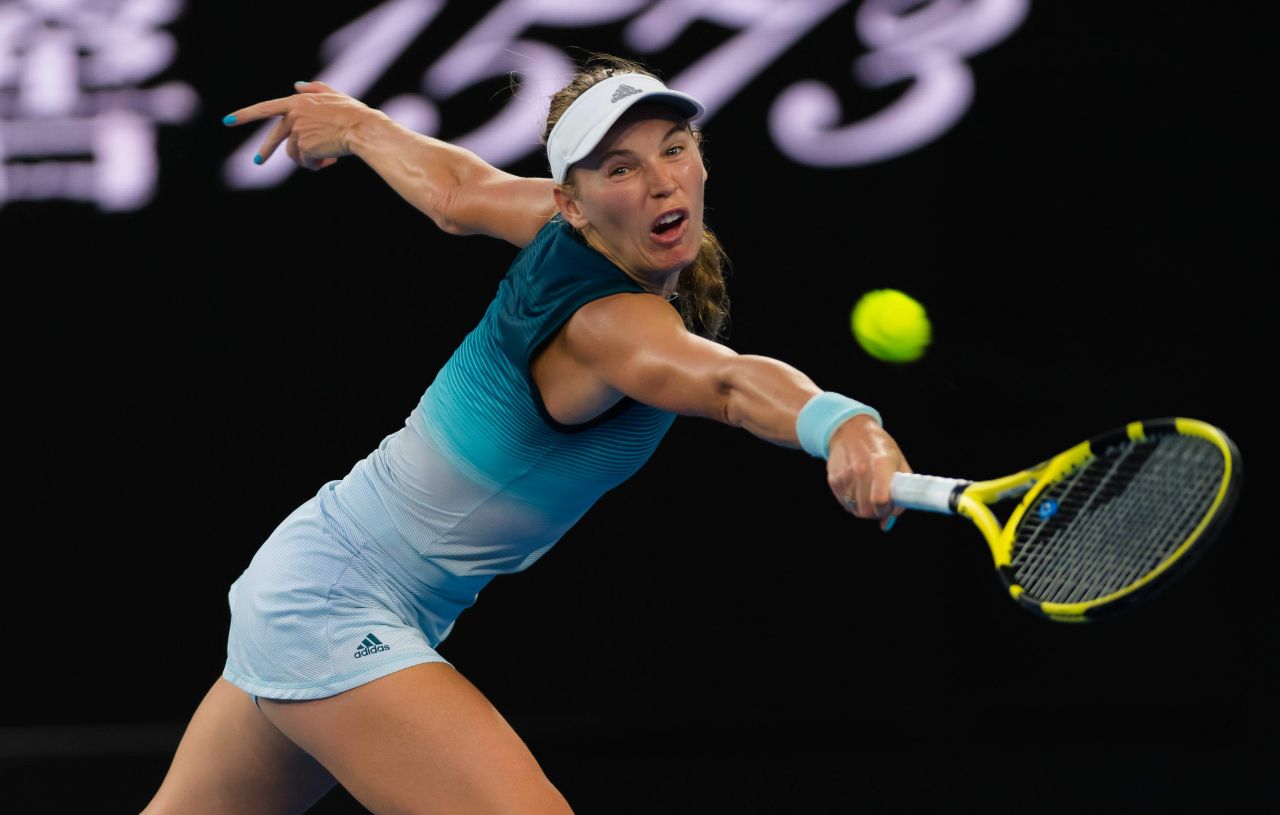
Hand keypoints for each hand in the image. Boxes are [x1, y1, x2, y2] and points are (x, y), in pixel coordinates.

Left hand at [222, 80, 384, 170]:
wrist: (361, 128)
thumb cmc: (352, 112)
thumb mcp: (333, 94)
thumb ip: (314, 88)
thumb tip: (296, 84)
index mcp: (297, 102)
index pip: (264, 108)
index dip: (244, 115)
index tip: (227, 121)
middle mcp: (293, 116)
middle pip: (274, 137)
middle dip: (266, 150)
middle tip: (257, 161)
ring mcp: (298, 132)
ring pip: (294, 153)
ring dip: (308, 159)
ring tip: (325, 160)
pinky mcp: (305, 148)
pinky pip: (306, 162)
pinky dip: (317, 165)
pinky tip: (330, 161)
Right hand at [826, 413, 910, 530]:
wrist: (849, 429)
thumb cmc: (878, 445)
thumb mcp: (898, 461)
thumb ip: (901, 491)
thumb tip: (888, 522)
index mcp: (881, 463)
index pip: (881, 500)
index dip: (887, 510)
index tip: (889, 507)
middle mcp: (861, 469)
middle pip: (866, 510)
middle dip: (876, 513)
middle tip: (881, 505)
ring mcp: (845, 475)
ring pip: (855, 510)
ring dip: (864, 507)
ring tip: (869, 492)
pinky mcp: (834, 480)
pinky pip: (845, 503)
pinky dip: (853, 502)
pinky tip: (858, 488)